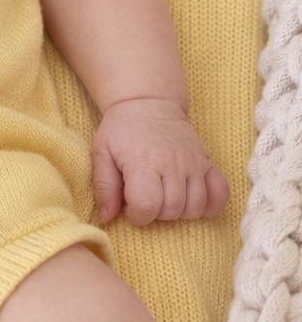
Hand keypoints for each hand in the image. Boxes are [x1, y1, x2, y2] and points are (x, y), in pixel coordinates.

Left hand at [91, 97, 229, 226]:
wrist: (148, 103)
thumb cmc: (121, 131)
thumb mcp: (101, 153)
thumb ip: (104, 187)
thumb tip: (106, 218)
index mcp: (143, 162)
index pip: (147, 206)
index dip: (136, 215)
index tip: (130, 205)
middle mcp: (172, 164)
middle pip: (172, 210)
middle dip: (156, 214)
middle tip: (146, 197)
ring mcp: (194, 163)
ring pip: (195, 207)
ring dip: (179, 211)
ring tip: (164, 197)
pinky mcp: (207, 162)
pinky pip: (220, 193)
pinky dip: (210, 205)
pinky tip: (193, 201)